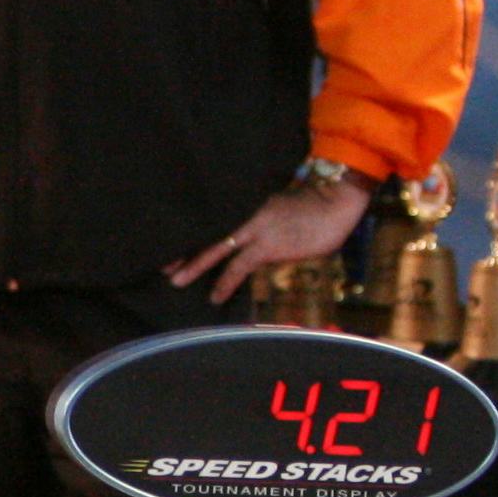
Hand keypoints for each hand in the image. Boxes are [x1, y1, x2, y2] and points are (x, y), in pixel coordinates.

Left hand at [167, 174, 371, 304]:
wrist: (336, 200)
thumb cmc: (313, 206)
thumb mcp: (279, 211)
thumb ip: (261, 224)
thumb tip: (253, 241)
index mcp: (246, 205)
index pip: (213, 220)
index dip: (193, 233)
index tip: (172, 241)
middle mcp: (245, 215)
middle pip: (206, 232)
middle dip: (183, 249)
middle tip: (161, 263)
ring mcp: (255, 230)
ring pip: (215, 249)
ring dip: (194, 266)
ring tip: (175, 281)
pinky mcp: (268, 246)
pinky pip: (239, 267)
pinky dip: (225, 282)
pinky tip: (215, 296)